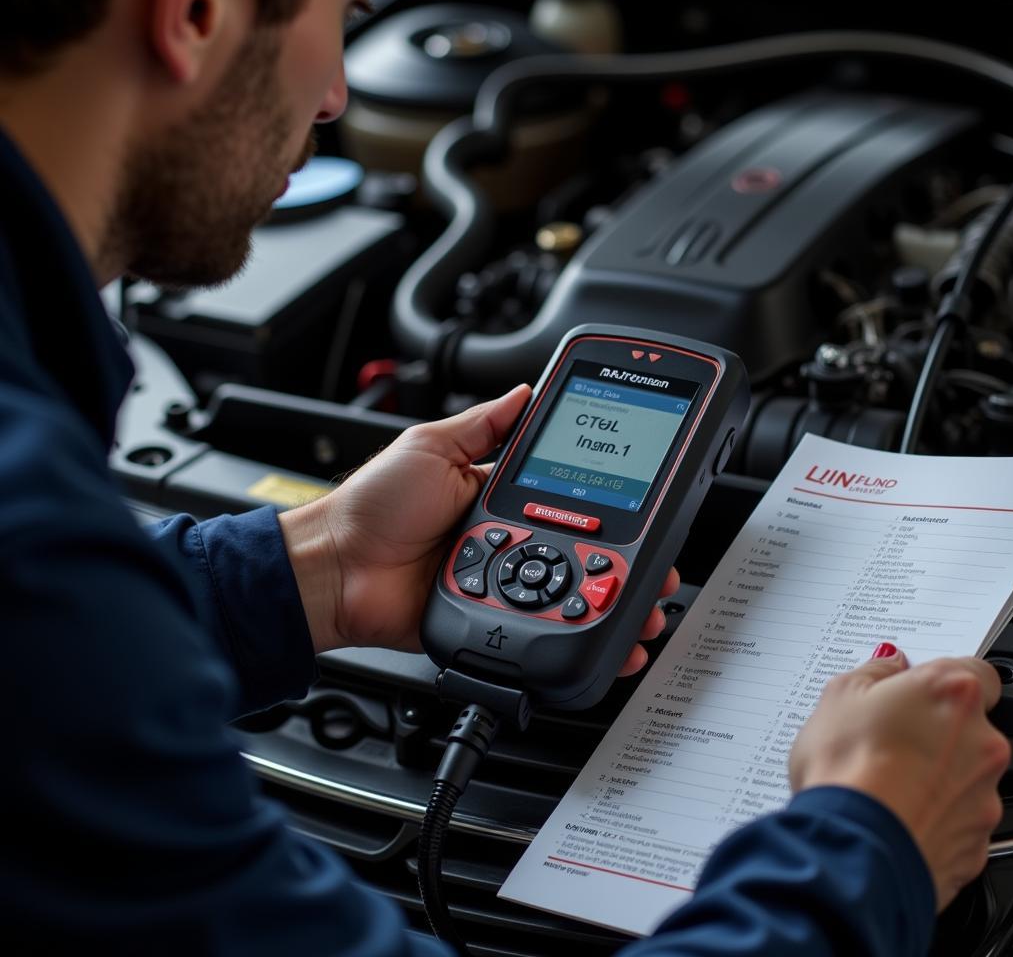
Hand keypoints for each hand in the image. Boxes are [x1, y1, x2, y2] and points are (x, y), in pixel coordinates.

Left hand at [280, 384, 676, 673]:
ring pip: (570, 596)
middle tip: (659, 570)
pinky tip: (609, 638)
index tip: (647, 501)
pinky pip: (539, 630)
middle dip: (629, 564)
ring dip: (614, 602)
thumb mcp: (431, 446)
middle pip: (583, 553)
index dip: (610, 503)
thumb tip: (526, 391)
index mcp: (499, 494)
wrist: (336, 568)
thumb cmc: (372, 506)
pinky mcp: (491, 619)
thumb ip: (484, 424)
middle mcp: (509, 539)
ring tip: (647, 603)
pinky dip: (576, 636)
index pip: (570, 496)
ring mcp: (503, 582)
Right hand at [789, 649, 1009, 910]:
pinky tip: (892, 812)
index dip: (940, 679)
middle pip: (968, 725)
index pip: (974, 671)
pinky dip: (930, 814)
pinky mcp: (977, 842)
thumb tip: (888, 664)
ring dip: (932, 773)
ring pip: (963, 774)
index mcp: (953, 693)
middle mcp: (982, 741)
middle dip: (933, 728)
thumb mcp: (839, 694)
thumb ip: (873, 671)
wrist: (856, 845)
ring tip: (880, 780)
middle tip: (884, 736)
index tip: (911, 688)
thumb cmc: (847, 767)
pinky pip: (955, 818)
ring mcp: (984, 795)